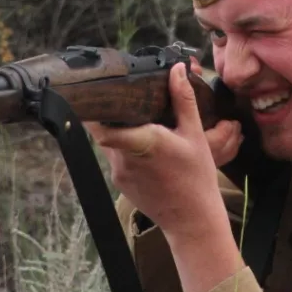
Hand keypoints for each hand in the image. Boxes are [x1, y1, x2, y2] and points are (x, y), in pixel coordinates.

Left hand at [87, 62, 243, 291]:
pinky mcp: (121, 185)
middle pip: (104, 130)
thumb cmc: (197, 178)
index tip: (99, 93)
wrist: (193, 221)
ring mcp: (119, 173)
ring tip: (139, 121)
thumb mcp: (195, 135)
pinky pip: (116, 159)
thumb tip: (177, 70)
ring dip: (120, 132)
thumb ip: (183, 100)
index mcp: (141, 141)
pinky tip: (145, 147)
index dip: (94, 108)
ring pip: (109, 144)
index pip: (100, 124)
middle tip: (127, 101)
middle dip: (113, 115)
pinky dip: (125, 149)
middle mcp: (123, 158)